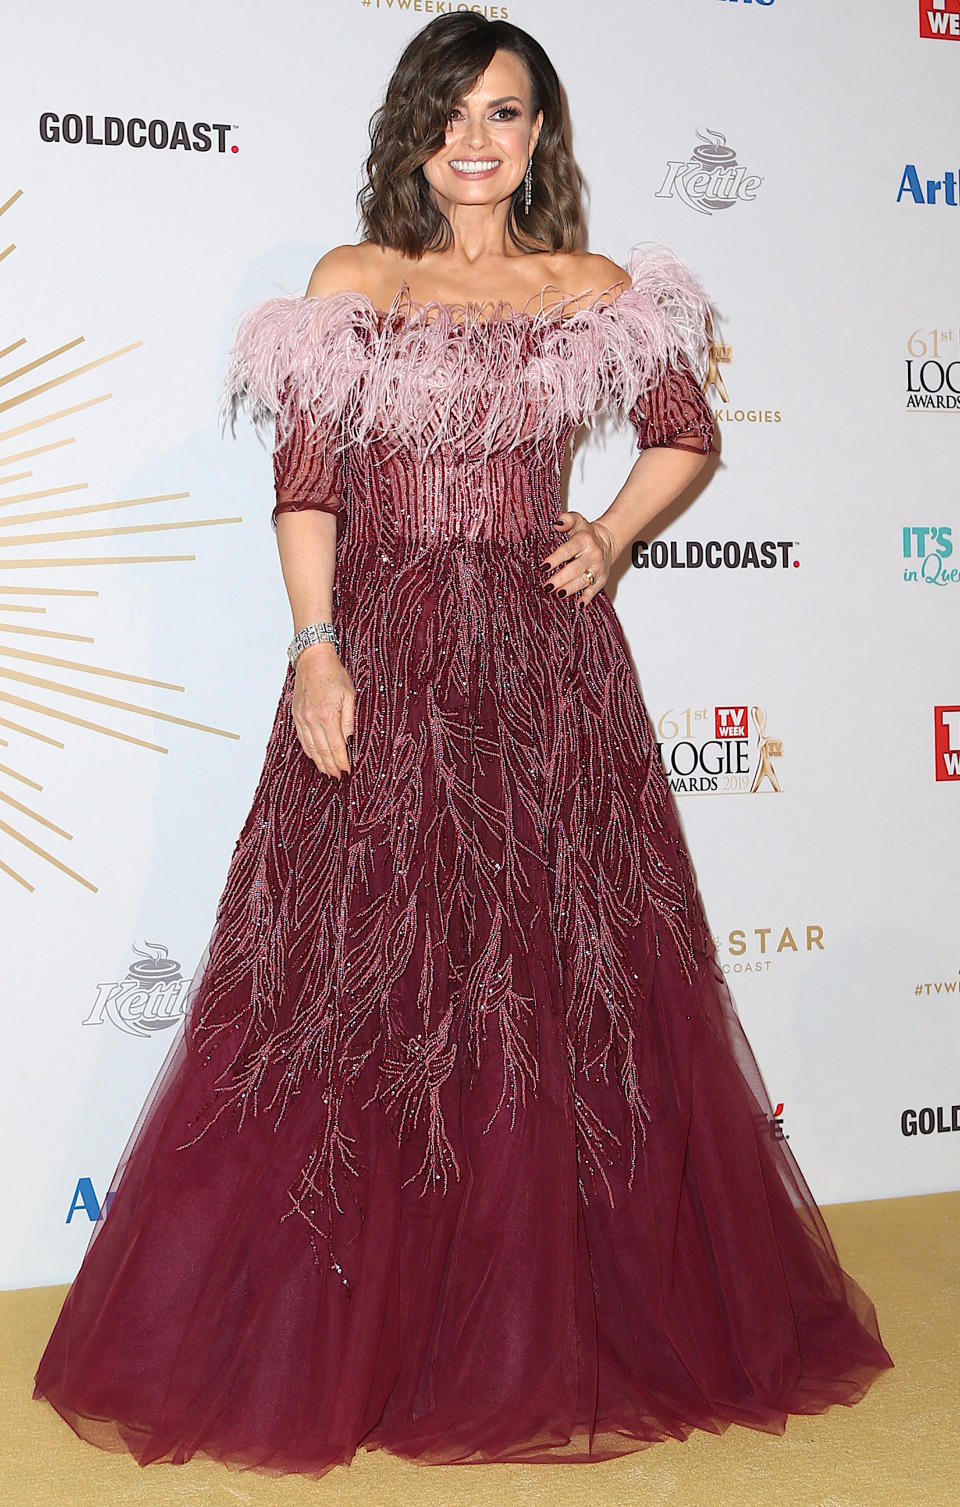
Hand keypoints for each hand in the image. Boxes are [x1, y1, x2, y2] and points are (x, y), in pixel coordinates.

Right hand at [291, 642, 354, 778]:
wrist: (313, 660)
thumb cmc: (333, 675)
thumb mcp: (349, 695)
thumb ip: (349, 720)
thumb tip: (349, 740)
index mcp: (328, 715)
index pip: (336, 746)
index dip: (341, 760)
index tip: (346, 771)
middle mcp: (312, 719)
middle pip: (322, 750)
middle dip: (330, 766)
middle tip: (337, 777)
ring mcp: (302, 718)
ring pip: (310, 747)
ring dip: (318, 762)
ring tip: (326, 772)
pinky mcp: (296, 715)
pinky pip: (302, 738)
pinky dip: (308, 750)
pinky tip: (314, 756)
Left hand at [541, 511, 621, 607]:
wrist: (608, 541)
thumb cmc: (587, 533)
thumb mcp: (577, 520)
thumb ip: (566, 519)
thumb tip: (556, 524)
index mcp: (584, 541)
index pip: (568, 550)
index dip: (555, 559)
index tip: (544, 566)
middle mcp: (592, 555)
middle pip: (575, 569)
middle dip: (560, 579)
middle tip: (547, 586)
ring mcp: (597, 569)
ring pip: (583, 581)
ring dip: (570, 589)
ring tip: (558, 594)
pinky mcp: (601, 579)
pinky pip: (594, 590)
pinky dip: (587, 598)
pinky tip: (579, 604)